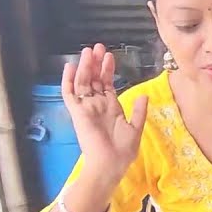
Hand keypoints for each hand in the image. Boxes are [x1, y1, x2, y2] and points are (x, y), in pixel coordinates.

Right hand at [62, 44, 147, 175]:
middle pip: (94, 79)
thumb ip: (139, 111)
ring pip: (83, 82)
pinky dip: (68, 80)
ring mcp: (86, 108)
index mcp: (111, 108)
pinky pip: (69, 94)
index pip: (107, 84)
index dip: (108, 70)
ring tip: (88, 51)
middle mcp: (97, 105)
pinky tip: (70, 66)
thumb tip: (143, 95)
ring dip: (85, 66)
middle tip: (97, 47)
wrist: (110, 164)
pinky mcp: (77, 113)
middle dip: (95, 63)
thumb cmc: (123, 151)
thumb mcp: (135, 129)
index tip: (109, 56)